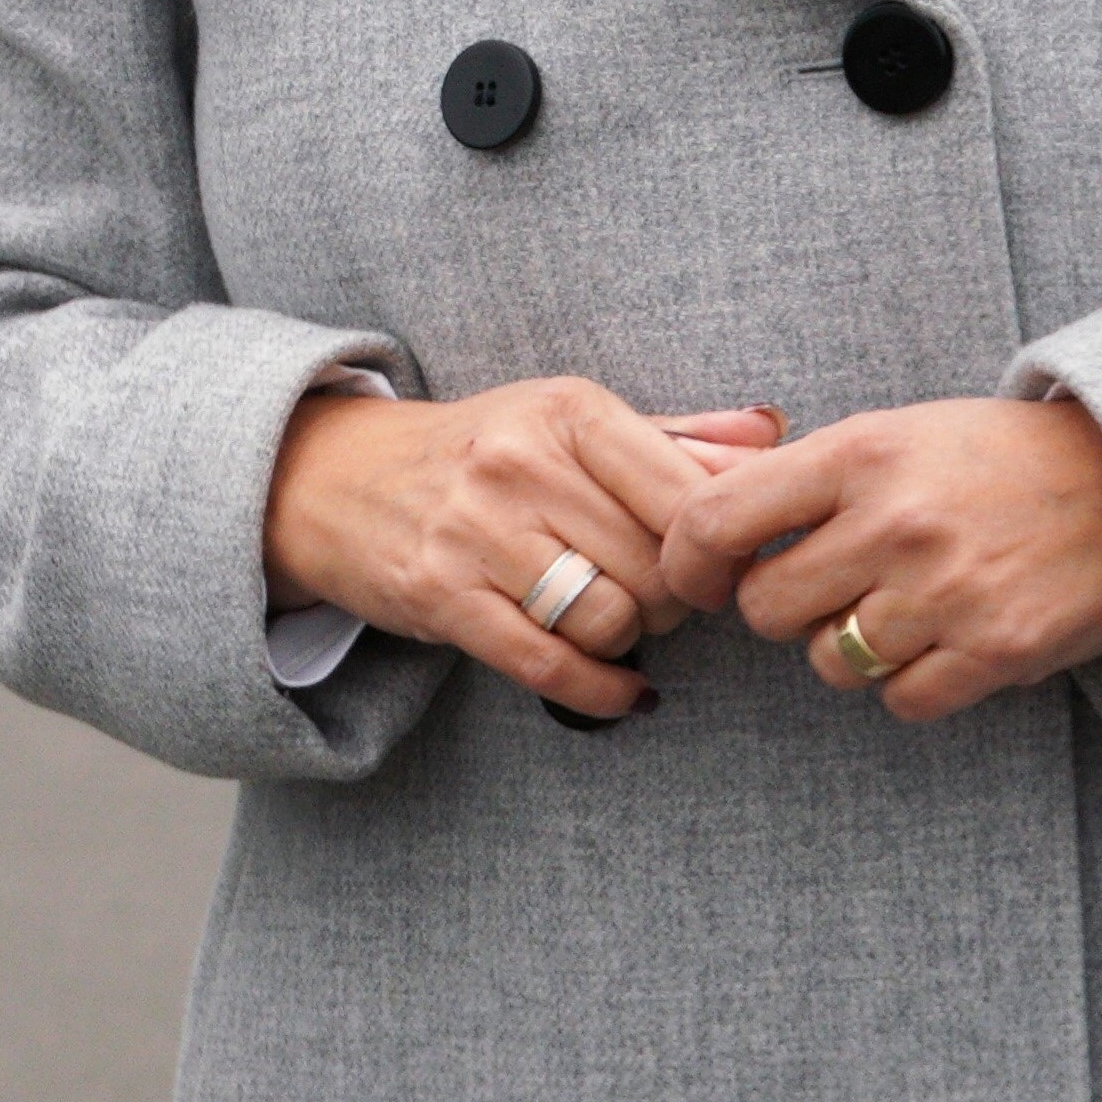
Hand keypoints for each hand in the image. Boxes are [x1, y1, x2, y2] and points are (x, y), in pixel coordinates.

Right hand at [263, 381, 782, 720]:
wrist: (330, 476)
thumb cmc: (475, 451)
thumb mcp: (565, 421)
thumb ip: (673, 435)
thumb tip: (771, 436)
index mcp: (566, 410)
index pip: (690, 498)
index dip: (718, 552)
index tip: (714, 568)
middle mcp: (519, 463)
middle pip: (657, 569)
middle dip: (675, 603)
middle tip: (657, 601)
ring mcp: (473, 530)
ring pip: (610, 618)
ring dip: (631, 641)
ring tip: (615, 625)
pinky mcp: (440, 595)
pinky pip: (550, 665)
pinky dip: (601, 691)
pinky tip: (620, 689)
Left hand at [654, 397, 1101, 723]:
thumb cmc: (995, 456)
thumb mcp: (893, 433)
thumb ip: (801, 475)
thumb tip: (695, 520)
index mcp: (858, 454)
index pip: (716, 520)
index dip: (687, 562)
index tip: (699, 580)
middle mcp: (895, 523)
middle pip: (766, 608)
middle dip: (780, 609)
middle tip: (822, 589)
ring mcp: (947, 592)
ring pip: (828, 663)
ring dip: (846, 649)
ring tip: (896, 609)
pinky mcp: (998, 650)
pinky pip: (901, 700)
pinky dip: (908, 685)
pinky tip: (939, 643)